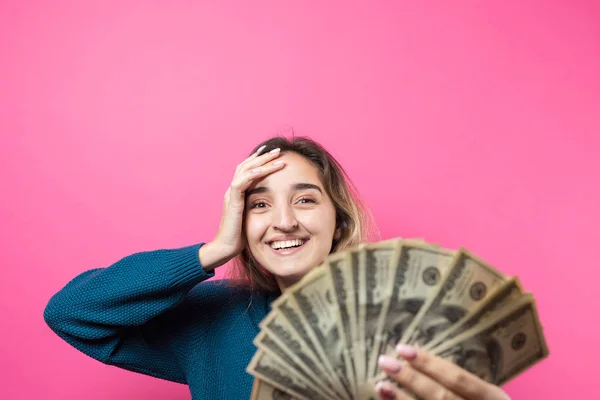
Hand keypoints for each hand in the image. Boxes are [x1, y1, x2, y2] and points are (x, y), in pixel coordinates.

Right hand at [200, 145, 284, 269]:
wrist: (225, 248)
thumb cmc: (240, 236)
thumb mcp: (253, 217)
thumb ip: (259, 206)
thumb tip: (275, 203)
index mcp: (237, 192)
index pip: (248, 169)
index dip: (260, 160)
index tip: (274, 153)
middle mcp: (232, 189)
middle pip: (247, 165)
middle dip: (263, 156)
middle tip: (278, 149)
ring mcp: (231, 194)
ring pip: (245, 169)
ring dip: (262, 161)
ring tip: (277, 156)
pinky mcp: (232, 201)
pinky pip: (241, 182)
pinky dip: (253, 174)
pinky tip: (264, 169)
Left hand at [375, 344, 509, 399]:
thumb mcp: (488, 398)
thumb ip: (463, 386)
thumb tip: (419, 362)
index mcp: (493, 399)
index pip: (458, 379)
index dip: (430, 363)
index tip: (403, 349)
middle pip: (441, 397)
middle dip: (411, 379)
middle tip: (384, 361)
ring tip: (380, 386)